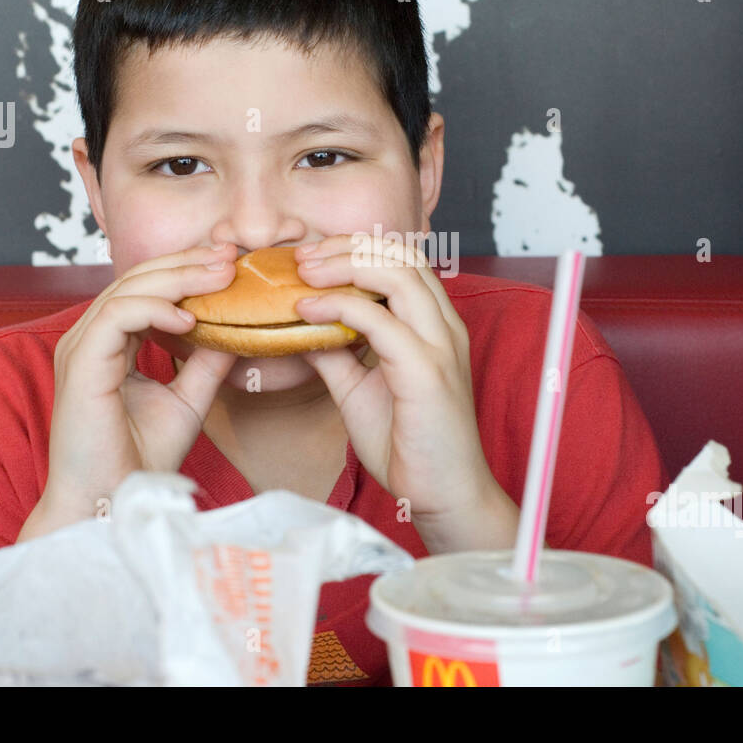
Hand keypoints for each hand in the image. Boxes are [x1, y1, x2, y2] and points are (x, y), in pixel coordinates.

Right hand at [21, 243, 239, 538]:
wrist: (114, 502)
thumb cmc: (141, 459)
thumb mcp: (187, 400)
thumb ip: (206, 362)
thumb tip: (241, 330)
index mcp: (108, 344)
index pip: (146, 289)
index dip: (186, 271)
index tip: (230, 264)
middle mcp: (89, 339)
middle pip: (137, 279)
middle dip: (187, 263)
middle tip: (230, 255)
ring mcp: (80, 348)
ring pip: (128, 289)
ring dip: (178, 278)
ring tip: (221, 276)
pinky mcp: (81, 363)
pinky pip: (118, 315)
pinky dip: (156, 308)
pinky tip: (190, 318)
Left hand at [292, 235, 504, 534]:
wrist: (443, 496)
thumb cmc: (408, 446)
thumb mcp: (359, 389)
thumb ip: (335, 353)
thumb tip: (299, 325)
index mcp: (435, 325)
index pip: (402, 259)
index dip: (356, 247)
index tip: (311, 257)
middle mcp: (444, 326)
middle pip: (401, 254)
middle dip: (346, 245)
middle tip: (300, 257)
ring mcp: (440, 346)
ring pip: (397, 273)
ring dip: (343, 264)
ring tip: (303, 273)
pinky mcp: (426, 372)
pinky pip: (380, 320)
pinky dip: (339, 306)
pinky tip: (306, 311)